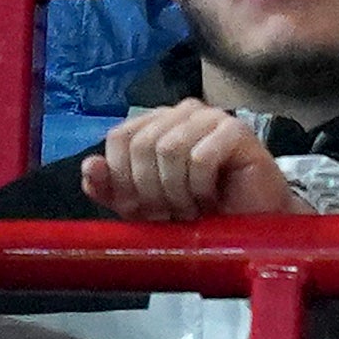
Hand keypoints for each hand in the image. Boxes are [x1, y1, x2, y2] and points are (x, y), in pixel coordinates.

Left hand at [80, 104, 284, 224]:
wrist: (248, 226)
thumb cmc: (196, 212)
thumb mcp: (141, 206)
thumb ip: (111, 188)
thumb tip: (91, 166)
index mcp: (155, 123)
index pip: (119, 137)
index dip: (122, 178)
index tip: (140, 209)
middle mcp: (182, 112)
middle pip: (142, 143)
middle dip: (150, 189)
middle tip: (169, 213)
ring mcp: (211, 117)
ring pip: (169, 148)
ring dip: (176, 191)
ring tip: (190, 208)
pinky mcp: (237, 130)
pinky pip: (202, 157)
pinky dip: (200, 187)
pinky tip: (210, 199)